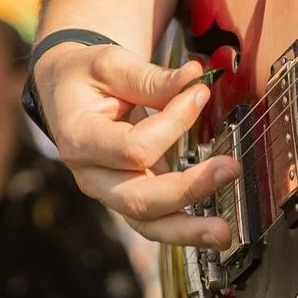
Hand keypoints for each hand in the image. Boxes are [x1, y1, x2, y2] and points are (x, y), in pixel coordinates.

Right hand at [34, 41, 236, 248]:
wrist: (66, 92)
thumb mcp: (109, 64)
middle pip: (138, 199)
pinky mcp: (129, 194)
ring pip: (146, 223)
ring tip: (223, 234)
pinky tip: (211, 232)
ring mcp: (109, 191)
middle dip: (187, 190)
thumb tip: (194, 77)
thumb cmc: (85, 76)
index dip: (172, 123)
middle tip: (230, 170)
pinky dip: (183, 229)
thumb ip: (150, 77)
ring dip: (187, 230)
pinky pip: (154, 221)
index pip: (132, 147)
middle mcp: (91, 175)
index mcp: (79, 138)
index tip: (199, 93)